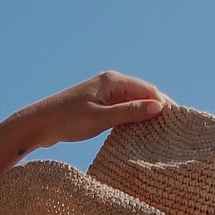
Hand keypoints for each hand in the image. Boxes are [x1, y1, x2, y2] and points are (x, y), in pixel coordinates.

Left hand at [23, 71, 169, 147]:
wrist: (38, 124)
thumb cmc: (67, 120)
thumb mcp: (101, 118)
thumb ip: (129, 112)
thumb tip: (159, 107)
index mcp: (113, 80)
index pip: (148, 89)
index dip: (163, 104)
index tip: (176, 122)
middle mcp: (111, 83)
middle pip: (142, 95)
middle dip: (156, 110)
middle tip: (172, 130)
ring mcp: (104, 94)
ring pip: (132, 104)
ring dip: (144, 116)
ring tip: (159, 134)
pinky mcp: (98, 106)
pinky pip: (121, 111)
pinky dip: (131, 120)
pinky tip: (138, 134)